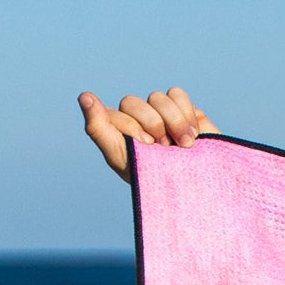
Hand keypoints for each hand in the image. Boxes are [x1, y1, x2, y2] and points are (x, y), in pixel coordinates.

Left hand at [79, 88, 217, 178]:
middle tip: (164, 148)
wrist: (200, 190)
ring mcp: (162, 114)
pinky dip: (186, 113)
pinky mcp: (186, 110)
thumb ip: (98, 127)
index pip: (114, 113)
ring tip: (184, 146)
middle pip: (132, 102)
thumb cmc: (156, 180)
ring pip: (157, 97)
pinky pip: (177, 94)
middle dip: (151, 124)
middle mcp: (138, 121)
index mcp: (120, 132)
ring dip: (173, 122)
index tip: (144, 147)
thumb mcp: (121, 157)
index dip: (130, 127)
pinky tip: (194, 134)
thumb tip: (84, 96)